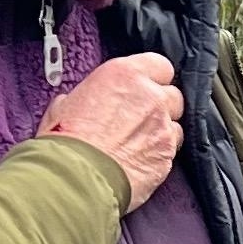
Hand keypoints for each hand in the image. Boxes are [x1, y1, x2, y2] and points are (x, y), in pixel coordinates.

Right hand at [41, 51, 181, 206]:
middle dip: (160, 105)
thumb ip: (88, 96)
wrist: (77, 178)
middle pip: (172, 95)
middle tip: (139, 118)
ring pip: (175, 124)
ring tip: (139, 143)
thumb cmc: (67, 141)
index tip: (146, 87)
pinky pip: (172, 150)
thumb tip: (83, 102)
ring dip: (162, 131)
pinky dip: (161, 153)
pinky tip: (141, 160)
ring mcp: (163, 127)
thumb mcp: (66, 103)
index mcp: (125, 74)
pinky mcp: (168, 155)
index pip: (160, 65)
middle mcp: (150, 97)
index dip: (154, 78)